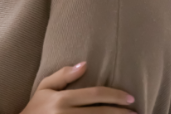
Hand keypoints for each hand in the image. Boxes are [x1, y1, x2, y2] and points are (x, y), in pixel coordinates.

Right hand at [21, 62, 135, 113]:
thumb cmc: (35, 107)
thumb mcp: (44, 87)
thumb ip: (63, 75)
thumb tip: (84, 64)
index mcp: (62, 99)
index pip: (94, 95)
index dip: (114, 96)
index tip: (130, 98)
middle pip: (101, 113)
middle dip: (121, 113)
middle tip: (136, 112)